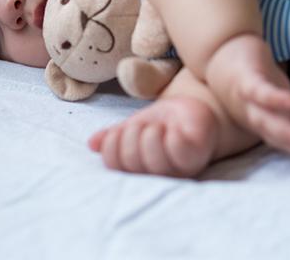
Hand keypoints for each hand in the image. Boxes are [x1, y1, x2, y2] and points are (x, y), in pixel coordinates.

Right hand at [88, 96, 218, 176]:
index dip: (112, 142)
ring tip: (157, 126)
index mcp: (138, 171)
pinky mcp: (196, 155)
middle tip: (142, 125)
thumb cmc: (160, 123)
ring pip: (152, 157)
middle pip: (131, 160)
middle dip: (131, 133)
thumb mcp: (132, 127)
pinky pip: (175, 147)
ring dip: (149, 132)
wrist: (191, 112)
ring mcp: (179, 169)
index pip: (113, 164)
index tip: (122, 129)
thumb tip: (92, 143)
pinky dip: (169, 132)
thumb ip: (112, 137)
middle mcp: (158, 176)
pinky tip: (172, 128)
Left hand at [207, 34, 289, 160]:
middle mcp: (251, 116)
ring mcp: (245, 100)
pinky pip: (258, 91)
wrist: (221, 51)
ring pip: (265, 120)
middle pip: (275, 135)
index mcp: (262, 123)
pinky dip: (273, 98)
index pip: (286, 140)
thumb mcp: (276, 98)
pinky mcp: (244, 78)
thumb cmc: (252, 79)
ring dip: (286, 131)